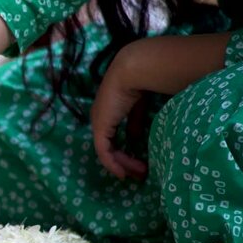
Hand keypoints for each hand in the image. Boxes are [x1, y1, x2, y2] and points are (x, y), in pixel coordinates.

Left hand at [91, 33, 229, 179]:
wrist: (135, 69)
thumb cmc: (144, 81)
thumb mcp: (139, 104)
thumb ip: (135, 120)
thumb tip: (134, 137)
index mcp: (108, 109)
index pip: (112, 134)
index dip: (124, 149)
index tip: (140, 162)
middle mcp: (100, 116)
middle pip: (109, 145)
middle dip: (124, 160)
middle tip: (141, 173)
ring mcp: (99, 121)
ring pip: (107, 151)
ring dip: (122, 164)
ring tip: (139, 173)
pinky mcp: (100, 127)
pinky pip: (104, 151)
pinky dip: (113, 164)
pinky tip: (123, 173)